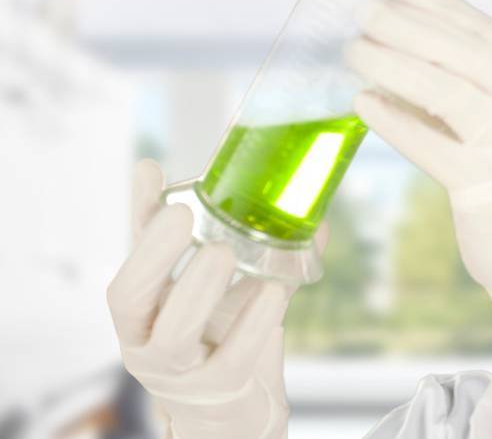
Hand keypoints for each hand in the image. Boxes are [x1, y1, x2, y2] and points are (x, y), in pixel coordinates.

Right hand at [106, 160, 327, 437]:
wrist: (236, 408)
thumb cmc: (220, 336)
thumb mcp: (217, 284)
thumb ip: (232, 239)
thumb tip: (264, 179)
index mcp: (140, 311)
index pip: (126, 262)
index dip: (138, 221)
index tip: (153, 173)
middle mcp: (145, 341)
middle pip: (129, 300)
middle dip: (152, 255)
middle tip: (182, 214)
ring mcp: (179, 371)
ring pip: (173, 335)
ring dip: (197, 289)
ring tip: (225, 252)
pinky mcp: (220, 390)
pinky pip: (232, 358)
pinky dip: (253, 322)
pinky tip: (273, 291)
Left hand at [344, 0, 491, 311]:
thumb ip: (474, 91)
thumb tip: (405, 44)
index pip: (487, 35)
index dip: (440, 2)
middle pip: (467, 55)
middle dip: (411, 25)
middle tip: (366, 10)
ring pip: (449, 93)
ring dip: (396, 64)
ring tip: (355, 49)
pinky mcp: (486, 190)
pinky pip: (432, 146)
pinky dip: (395, 121)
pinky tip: (364, 102)